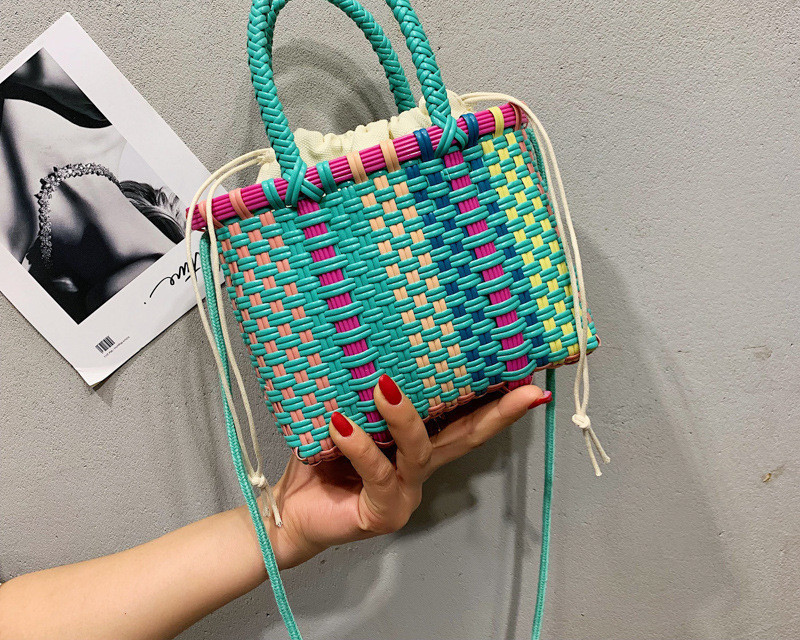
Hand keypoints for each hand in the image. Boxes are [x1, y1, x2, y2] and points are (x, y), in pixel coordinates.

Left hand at [268, 375, 550, 568]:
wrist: (288, 514)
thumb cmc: (319, 461)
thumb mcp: (347, 416)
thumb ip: (364, 394)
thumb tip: (376, 346)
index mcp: (416, 447)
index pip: (463, 419)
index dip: (496, 401)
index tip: (531, 381)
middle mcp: (417, 470)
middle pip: (465, 438)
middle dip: (497, 413)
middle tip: (522, 389)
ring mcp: (404, 495)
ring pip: (418, 452)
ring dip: (404, 416)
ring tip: (384, 387)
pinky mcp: (381, 514)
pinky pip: (377, 474)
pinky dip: (359, 446)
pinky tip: (341, 424)